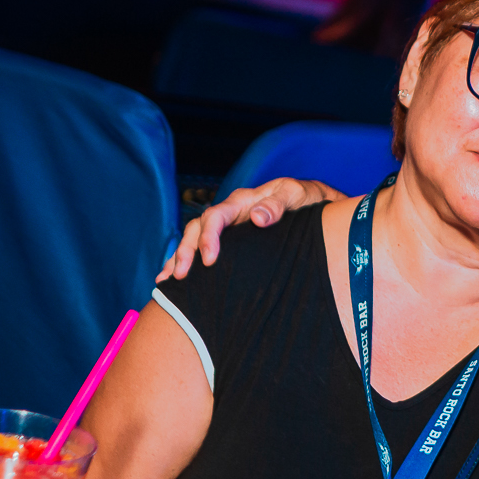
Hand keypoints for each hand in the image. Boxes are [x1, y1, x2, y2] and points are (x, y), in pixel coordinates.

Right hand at [155, 178, 347, 281]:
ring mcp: (227, 228)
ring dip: (179, 259)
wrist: (311, 202)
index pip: (215, 217)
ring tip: (167, 283)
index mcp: (241, 202)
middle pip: (196, 229)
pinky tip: (173, 282)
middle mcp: (229, 214)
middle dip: (185, 252)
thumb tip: (258, 218)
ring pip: (193, 240)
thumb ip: (277, 205)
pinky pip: (201, 250)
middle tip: (182, 276)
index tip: (209, 260)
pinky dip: (185, 263)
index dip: (208, 237)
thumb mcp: (294, 195)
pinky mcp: (229, 242)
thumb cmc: (304, 199)